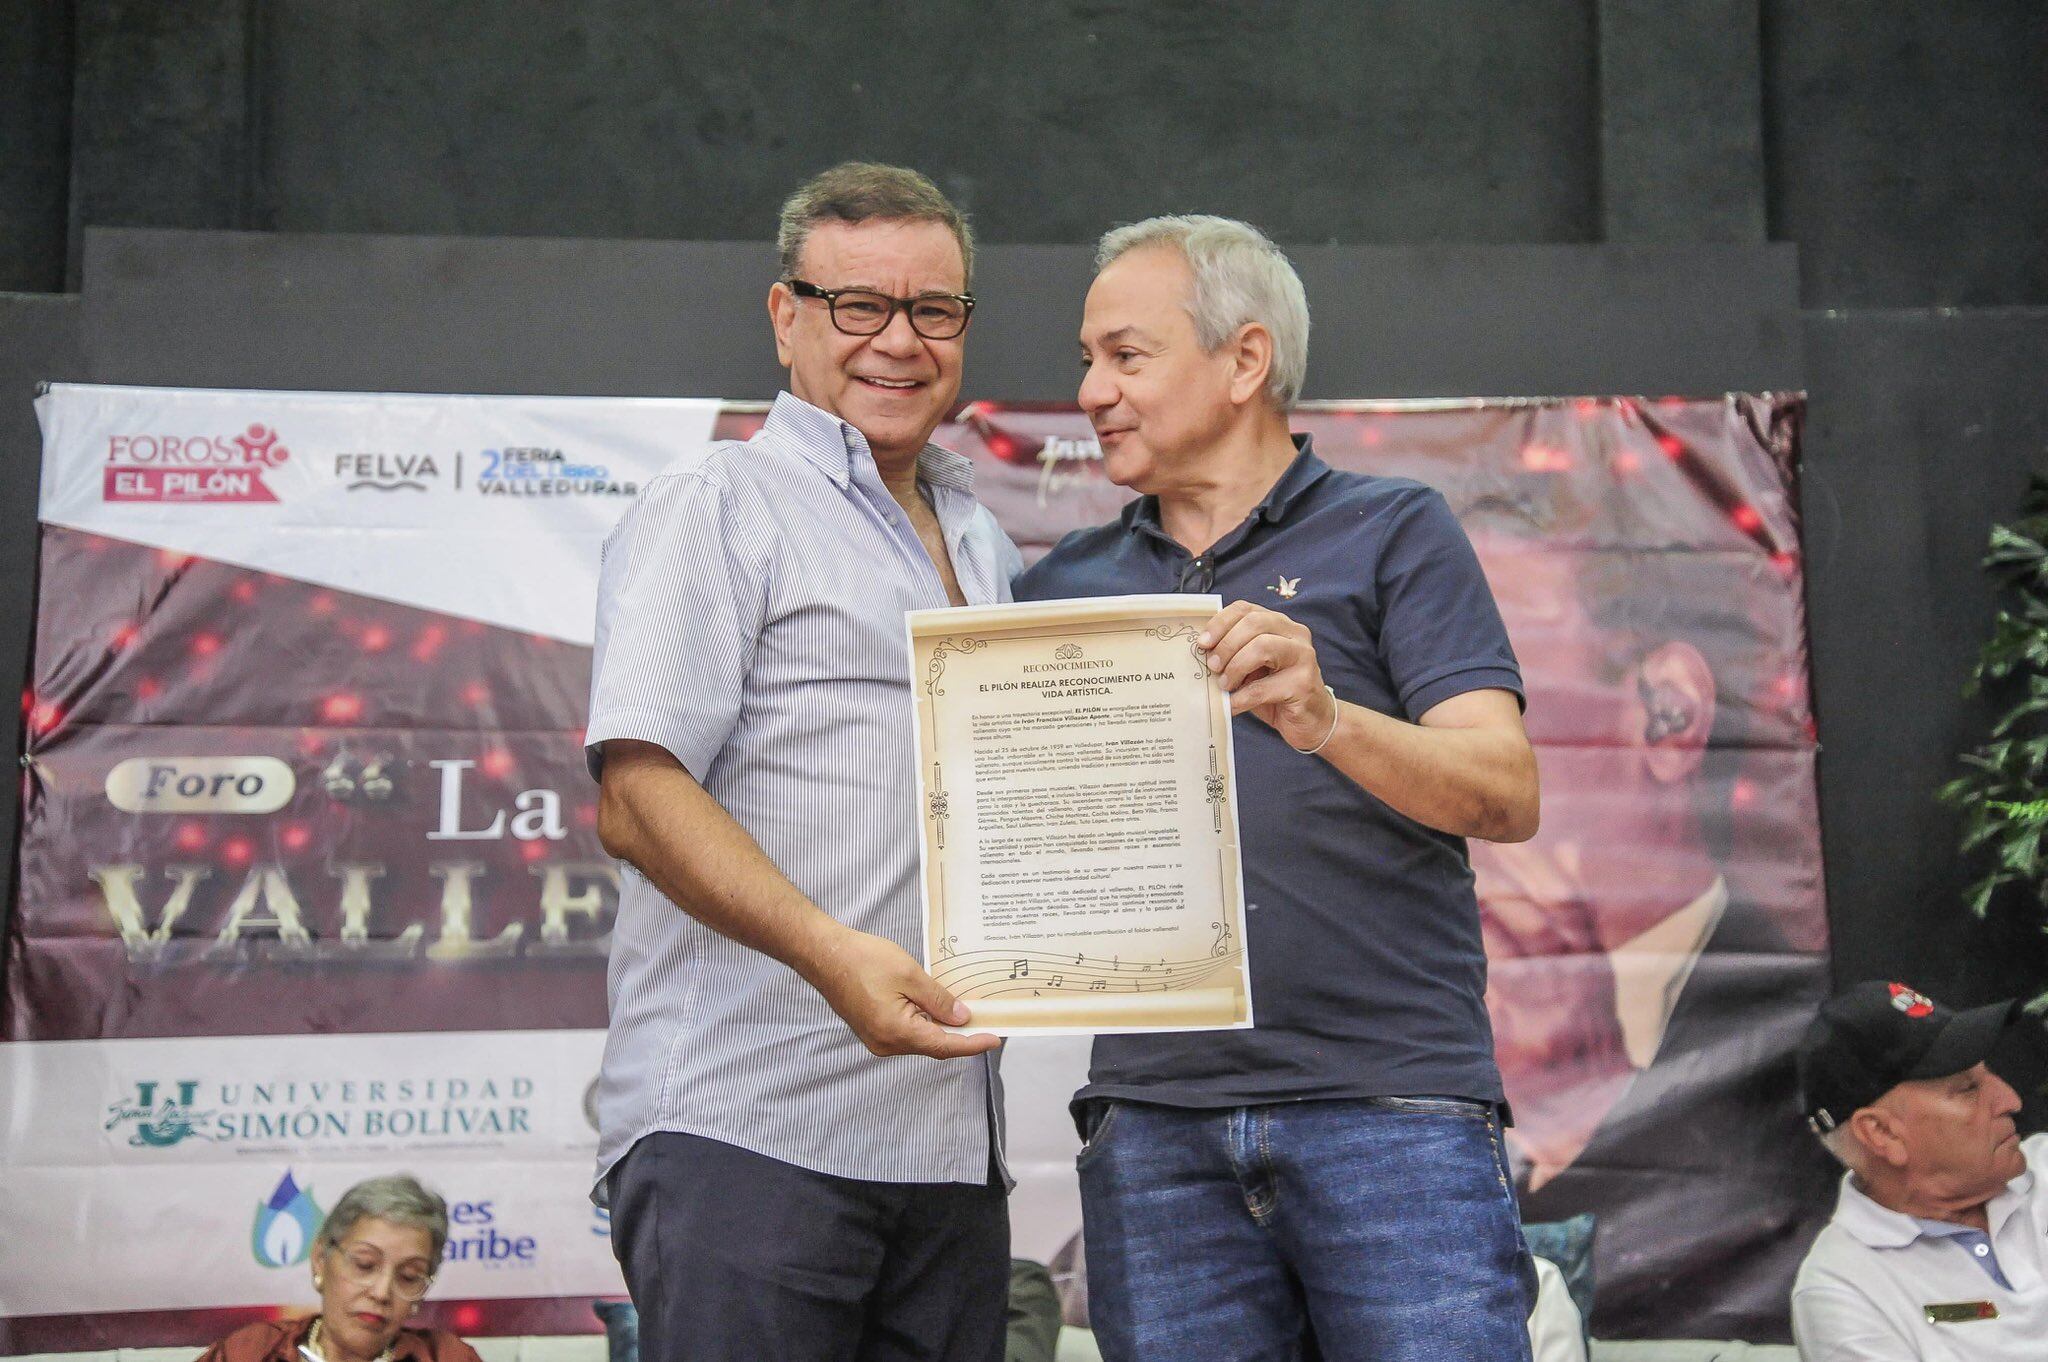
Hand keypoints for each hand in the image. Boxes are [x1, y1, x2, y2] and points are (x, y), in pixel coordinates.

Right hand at [799, 925, 1001, 1059]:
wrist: (825, 954)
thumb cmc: (863, 960)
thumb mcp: (910, 975)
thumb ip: (938, 1000)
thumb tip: (961, 1018)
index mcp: (896, 1032)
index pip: (944, 1046)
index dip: (972, 1044)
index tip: (995, 1039)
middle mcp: (886, 1044)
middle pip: (933, 1046)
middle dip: (959, 1035)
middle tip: (986, 1021)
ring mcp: (877, 1039)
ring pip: (919, 1039)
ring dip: (941, 1028)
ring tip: (964, 1013)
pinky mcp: (872, 1030)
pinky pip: (906, 1033)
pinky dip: (924, 1024)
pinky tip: (935, 1009)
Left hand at [1198, 600, 1336, 748]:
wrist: (1310, 721)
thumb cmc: (1276, 691)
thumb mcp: (1252, 667)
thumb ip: (1234, 653)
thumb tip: (1201, 651)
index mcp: (1280, 624)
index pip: (1246, 609)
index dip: (1220, 623)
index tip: (1202, 643)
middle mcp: (1296, 634)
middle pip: (1254, 623)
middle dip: (1226, 644)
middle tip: (1212, 666)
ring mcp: (1303, 657)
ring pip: (1262, 647)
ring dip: (1235, 667)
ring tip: (1223, 685)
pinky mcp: (1304, 684)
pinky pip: (1263, 687)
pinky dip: (1241, 697)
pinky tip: (1232, 705)